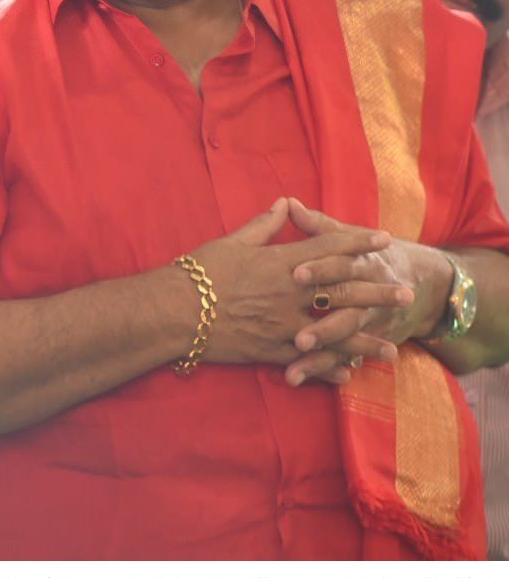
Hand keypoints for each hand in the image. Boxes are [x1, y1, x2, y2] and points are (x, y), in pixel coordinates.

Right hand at [189, 199, 402, 375]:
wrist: (172, 311)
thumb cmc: (198, 272)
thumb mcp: (231, 241)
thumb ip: (263, 225)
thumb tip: (285, 203)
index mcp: (281, 264)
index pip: (328, 249)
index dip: (358, 242)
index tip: (382, 239)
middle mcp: (290, 295)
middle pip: (343, 292)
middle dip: (377, 293)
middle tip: (406, 294)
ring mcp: (282, 325)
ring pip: (333, 334)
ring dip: (365, 341)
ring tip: (392, 348)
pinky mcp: (269, 349)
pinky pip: (306, 361)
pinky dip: (328, 369)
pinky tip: (348, 374)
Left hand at [282, 200, 446, 385]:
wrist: (426, 285)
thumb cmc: (375, 256)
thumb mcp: (353, 238)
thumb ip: (320, 226)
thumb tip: (288, 203)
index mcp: (364, 263)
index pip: (341, 263)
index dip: (320, 268)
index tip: (294, 273)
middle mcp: (370, 294)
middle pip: (345, 308)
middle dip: (322, 324)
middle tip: (296, 336)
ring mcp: (372, 321)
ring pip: (346, 338)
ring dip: (323, 353)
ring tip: (296, 365)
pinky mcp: (369, 340)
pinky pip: (346, 357)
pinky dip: (328, 370)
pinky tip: (304, 379)